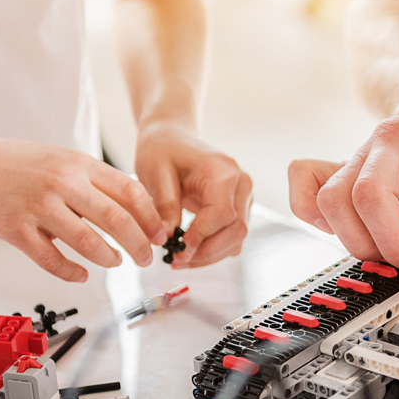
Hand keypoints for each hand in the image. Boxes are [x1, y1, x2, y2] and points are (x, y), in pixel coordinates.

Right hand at [0, 133, 167, 281]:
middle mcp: (61, 182)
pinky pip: (52, 260)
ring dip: (109, 258)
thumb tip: (133, 209)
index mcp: (78, 164)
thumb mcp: (61, 160)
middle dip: (139, 244)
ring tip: (115, 262)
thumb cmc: (15, 165)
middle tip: (146, 258)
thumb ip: (93, 181)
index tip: (159, 234)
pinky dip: (71, 272)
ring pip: (88, 242)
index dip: (150, 217)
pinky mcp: (16, 230)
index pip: (130, 192)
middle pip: (117, 219)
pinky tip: (81, 275)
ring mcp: (38, 206)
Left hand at [134, 121, 252, 268]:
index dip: (202, 236)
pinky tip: (190, 251)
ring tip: (179, 259)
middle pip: (237, 230)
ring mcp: (244, 196)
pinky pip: (232, 236)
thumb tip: (168, 237)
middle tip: (177, 261)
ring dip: (210, 255)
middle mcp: (241, 183)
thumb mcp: (154, 172)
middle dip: (207, 252)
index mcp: (222, 171)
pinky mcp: (239, 207)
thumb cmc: (162, 150)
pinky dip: (213, 249)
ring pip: (237, 238)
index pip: (223, 214)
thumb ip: (164, 204)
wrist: (172, 138)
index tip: (178, 249)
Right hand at [287, 97, 398, 309]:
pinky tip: (349, 232)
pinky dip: (315, 215)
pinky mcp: (343, 162)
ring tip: (395, 256)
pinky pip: (307, 184)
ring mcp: (361, 148)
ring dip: (361, 243)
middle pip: (369, 198)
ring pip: (334, 200)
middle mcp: (392, 135)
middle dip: (396, 249)